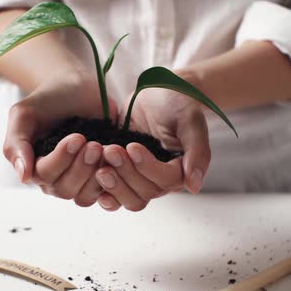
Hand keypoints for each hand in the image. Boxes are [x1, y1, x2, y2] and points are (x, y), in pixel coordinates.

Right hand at [3, 70, 116, 205]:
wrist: (76, 88)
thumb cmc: (48, 100)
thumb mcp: (24, 114)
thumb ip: (16, 143)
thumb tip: (24, 177)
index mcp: (32, 166)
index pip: (43, 175)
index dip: (61, 159)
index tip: (77, 137)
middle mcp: (54, 178)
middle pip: (64, 189)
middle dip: (80, 166)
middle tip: (94, 144)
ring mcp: (77, 180)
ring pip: (83, 196)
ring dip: (94, 174)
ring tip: (103, 148)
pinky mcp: (98, 178)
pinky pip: (103, 194)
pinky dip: (110, 179)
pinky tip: (114, 158)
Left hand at [96, 73, 209, 210]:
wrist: (158, 91)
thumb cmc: (177, 102)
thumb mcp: (190, 121)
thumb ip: (197, 152)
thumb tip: (194, 187)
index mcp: (181, 170)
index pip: (164, 181)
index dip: (147, 167)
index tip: (132, 146)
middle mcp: (161, 180)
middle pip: (144, 194)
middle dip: (125, 173)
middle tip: (110, 150)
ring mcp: (140, 178)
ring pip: (127, 199)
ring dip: (112, 184)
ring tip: (100, 161)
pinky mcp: (122, 173)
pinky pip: (112, 193)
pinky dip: (101, 189)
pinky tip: (93, 176)